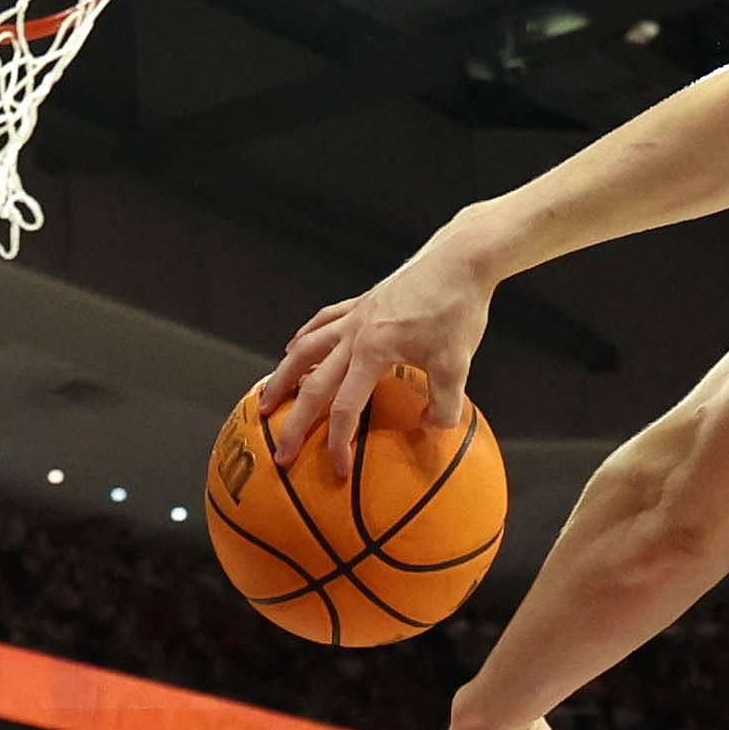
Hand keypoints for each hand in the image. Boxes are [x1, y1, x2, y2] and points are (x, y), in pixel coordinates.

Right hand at [261, 235, 495, 480]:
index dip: (337, 443)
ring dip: (283, 377)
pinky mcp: (363, 302)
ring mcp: (355, 315)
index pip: (344, 408)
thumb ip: (444, 405)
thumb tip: (430, 428)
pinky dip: (304, 338)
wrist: (461, 258)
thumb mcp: (457, 365)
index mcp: (372, 351)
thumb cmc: (458, 308)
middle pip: (312, 384)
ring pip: (305, 349)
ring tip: (267, 399)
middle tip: (280, 451)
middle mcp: (354, 333)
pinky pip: (322, 322)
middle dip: (294, 422)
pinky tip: (294, 348)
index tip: (337, 470)